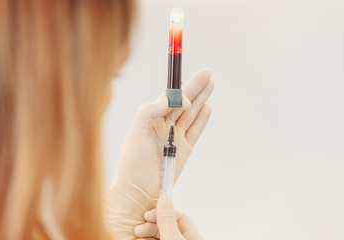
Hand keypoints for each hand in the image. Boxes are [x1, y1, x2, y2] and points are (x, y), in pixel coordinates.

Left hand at [104, 69, 212, 238]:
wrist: (139, 190)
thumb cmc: (133, 162)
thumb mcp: (136, 132)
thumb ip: (149, 111)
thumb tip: (168, 99)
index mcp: (151, 119)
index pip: (168, 98)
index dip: (179, 88)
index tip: (188, 78)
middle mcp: (164, 126)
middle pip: (184, 102)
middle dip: (195, 87)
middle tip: (207, 73)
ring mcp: (176, 138)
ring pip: (192, 114)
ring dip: (201, 99)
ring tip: (211, 84)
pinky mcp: (184, 150)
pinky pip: (195, 130)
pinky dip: (202, 119)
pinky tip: (208, 107)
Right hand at [134, 197, 203, 239]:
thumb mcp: (172, 239)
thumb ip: (168, 221)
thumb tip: (165, 199)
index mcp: (195, 238)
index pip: (180, 218)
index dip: (163, 214)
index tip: (147, 215)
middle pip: (168, 228)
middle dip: (151, 225)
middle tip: (138, 229)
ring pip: (160, 237)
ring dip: (147, 235)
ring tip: (137, 236)